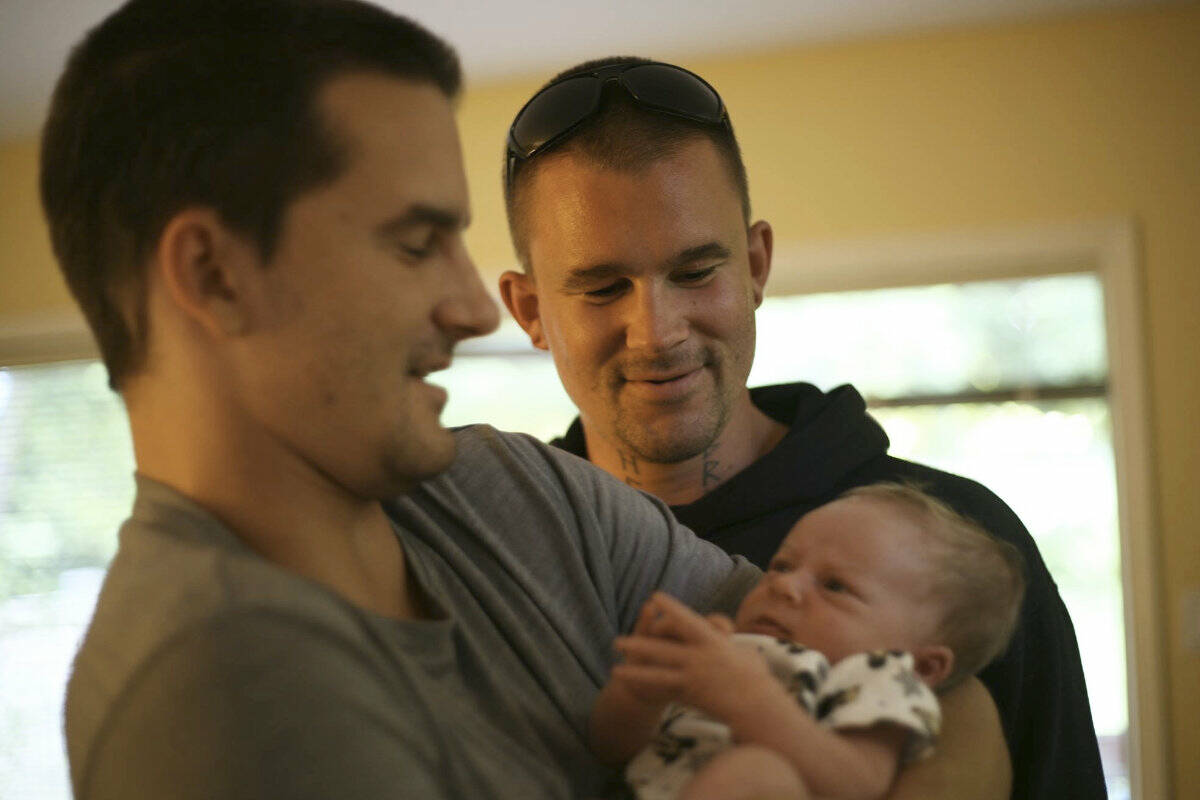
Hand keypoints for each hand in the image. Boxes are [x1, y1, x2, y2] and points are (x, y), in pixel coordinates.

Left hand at [612, 593, 785, 722]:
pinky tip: (625, 681)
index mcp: (714, 641)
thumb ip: (733, 647)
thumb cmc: (758, 680)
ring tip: (616, 657)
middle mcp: (699, 653)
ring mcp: (693, 671)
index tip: (654, 597)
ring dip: (635, 657)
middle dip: (641, 639)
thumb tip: (732, 641)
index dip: (670, 607)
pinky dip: (641, 680)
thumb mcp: (747, 655)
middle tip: (621, 639)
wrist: (759, 704)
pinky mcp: (690, 690)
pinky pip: (660, 683)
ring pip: (658, 661)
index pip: (687, 619)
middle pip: (664, 641)